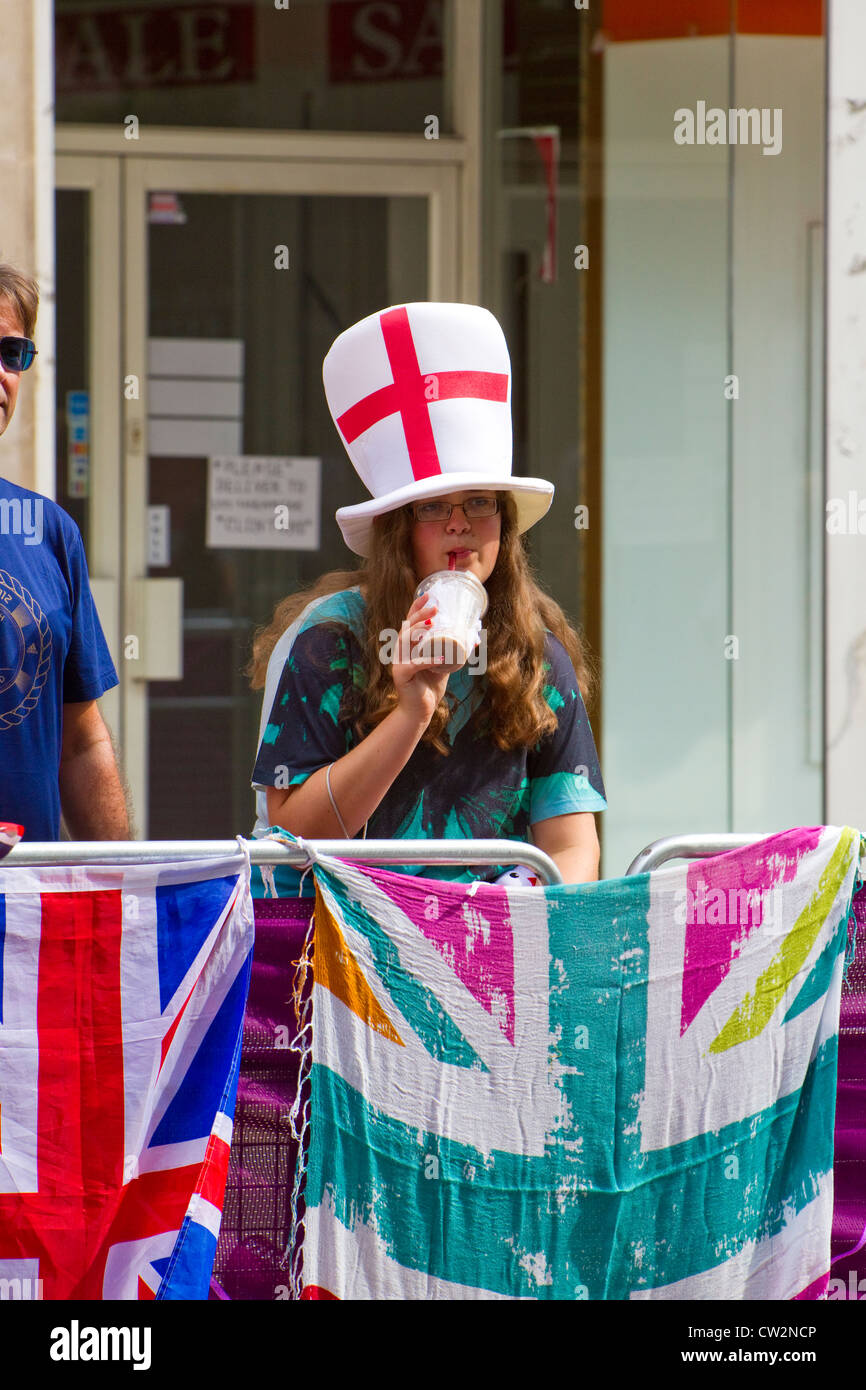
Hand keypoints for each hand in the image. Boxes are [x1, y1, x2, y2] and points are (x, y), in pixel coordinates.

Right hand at [391, 595, 462, 726]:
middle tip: (435, 609)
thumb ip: (451, 652)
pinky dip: (427, 660)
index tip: (428, 595)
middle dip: (419, 615)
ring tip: (432, 624)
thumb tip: (472, 639)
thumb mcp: (443, 665)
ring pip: (405, 641)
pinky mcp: (401, 675)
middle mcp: (401, 651)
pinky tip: (439, 658)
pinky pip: (413, 665)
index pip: (410, 621)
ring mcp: (399, 663)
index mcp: (409, 646)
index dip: (416, 607)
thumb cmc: (429, 686)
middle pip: (406, 627)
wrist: (420, 710)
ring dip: (418, 631)